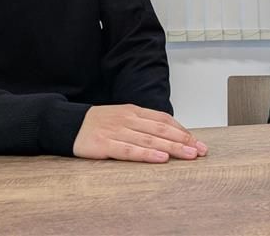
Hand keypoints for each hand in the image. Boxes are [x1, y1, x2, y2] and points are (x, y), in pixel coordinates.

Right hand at [73, 104, 207, 162]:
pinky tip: (161, 158)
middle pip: (161, 130)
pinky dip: (147, 155)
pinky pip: (130, 151)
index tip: (197, 141)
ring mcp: (117, 131)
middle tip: (200, 150)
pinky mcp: (105, 144)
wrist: (69, 124)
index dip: (182, 130)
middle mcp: (128, 119)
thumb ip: (143, 124)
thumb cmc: (100, 123)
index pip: (163, 119)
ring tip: (189, 155)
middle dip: (184, 140)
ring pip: (150, 140)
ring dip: (172, 147)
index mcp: (134, 111)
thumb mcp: (123, 117)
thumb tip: (168, 133)